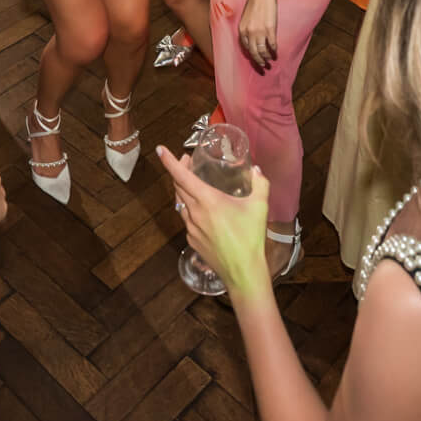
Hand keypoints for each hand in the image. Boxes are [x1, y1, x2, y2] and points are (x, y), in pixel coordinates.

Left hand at [158, 144, 271, 300]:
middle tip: (186, 161)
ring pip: (180, 202)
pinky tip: (200, 209)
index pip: (182, 176)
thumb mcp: (260, 205)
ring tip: (191, 182)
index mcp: (208, 200)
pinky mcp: (192, 240)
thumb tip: (257, 170)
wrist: (243, 271)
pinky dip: (189, 208)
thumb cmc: (251, 237)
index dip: (169, 161)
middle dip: (178, 171)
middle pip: (178, 187)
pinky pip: (186, 218)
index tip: (160, 150)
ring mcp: (191, 228)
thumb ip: (260, 183)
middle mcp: (195, 212)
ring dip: (182, 189)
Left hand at [238, 0, 278, 71]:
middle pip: (253, 52)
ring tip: (270, 61)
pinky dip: (274, 50)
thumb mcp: (245, 17)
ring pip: (262, 50)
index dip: (251, 55)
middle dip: (258, 61)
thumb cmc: (254, 3)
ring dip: (266, 58)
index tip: (255, 58)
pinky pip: (272, 44)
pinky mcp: (270, 29)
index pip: (245, 48)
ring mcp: (260, 31)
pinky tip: (276, 52)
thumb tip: (250, 38)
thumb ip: (246, 28)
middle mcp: (249, 33)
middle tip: (263, 66)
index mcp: (242, 30)